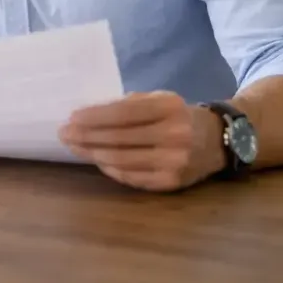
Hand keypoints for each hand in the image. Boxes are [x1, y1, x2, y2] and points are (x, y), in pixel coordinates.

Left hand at [59, 91, 224, 191]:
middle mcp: (174, 134)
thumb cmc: (178, 116)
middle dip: (86, 136)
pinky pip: (132, 177)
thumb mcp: (159, 100)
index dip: (94, 116)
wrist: (218, 140)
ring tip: (75, 147)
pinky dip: (110, 169)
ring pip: (122, 160)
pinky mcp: (172, 182)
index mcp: (169, 107)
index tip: (71, 117)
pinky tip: (97, 160)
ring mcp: (174, 161)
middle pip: (119, 138)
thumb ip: (128, 105)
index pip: (123, 113)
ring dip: (93, 154)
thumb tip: (87, 116)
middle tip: (64, 134)